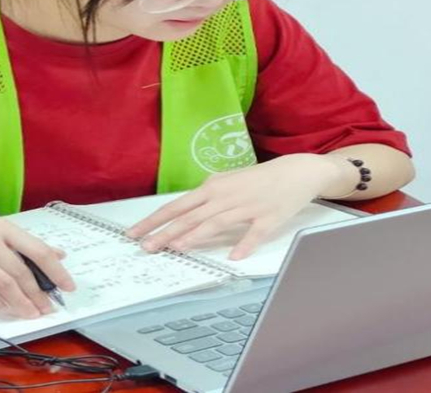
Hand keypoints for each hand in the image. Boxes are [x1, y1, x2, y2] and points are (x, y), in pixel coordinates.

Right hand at [0, 206, 74, 318]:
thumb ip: (18, 242)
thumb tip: (55, 253)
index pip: (36, 249)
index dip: (55, 270)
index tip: (68, 287)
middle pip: (20, 270)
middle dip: (37, 294)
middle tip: (47, 309)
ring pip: (2, 282)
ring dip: (19, 302)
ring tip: (29, 315)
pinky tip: (0, 309)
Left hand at [126, 154, 350, 259]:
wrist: (295, 172)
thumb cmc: (257, 180)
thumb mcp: (226, 183)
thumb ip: (205, 199)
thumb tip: (183, 215)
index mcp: (212, 188)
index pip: (176, 206)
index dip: (154, 220)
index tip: (135, 233)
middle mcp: (225, 196)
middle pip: (190, 216)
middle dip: (165, 232)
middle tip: (146, 247)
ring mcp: (247, 207)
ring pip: (216, 223)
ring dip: (196, 236)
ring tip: (178, 248)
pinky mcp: (268, 218)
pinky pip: (254, 233)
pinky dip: (244, 245)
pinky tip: (234, 257)